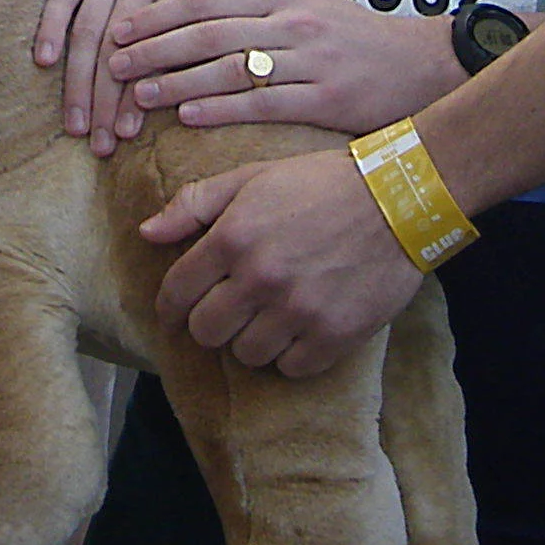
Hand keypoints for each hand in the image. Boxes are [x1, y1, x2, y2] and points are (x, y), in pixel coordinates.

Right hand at [34, 0, 229, 152]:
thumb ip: (226, 32)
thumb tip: (236, 93)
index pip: (158, 52)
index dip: (140, 95)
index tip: (128, 135)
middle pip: (118, 49)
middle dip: (105, 102)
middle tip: (98, 145)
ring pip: (88, 29)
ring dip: (78, 81)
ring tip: (75, 124)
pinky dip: (49, 26)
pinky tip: (43, 62)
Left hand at [106, 0, 457, 138]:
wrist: (425, 65)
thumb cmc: (359, 36)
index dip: (161, 12)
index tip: (122, 27)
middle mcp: (292, 24)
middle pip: (211, 31)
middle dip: (157, 46)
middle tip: (115, 62)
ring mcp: (310, 61)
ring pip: (231, 67)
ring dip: (179, 81)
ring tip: (139, 94)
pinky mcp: (326, 99)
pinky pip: (265, 103)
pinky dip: (222, 108)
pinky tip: (188, 117)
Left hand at [144, 147, 422, 377]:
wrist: (398, 198)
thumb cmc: (321, 183)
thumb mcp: (252, 177)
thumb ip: (194, 204)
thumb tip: (146, 232)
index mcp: (233, 237)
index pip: (177, 292)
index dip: (170, 307)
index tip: (176, 312)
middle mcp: (260, 278)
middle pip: (207, 332)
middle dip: (210, 323)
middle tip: (228, 312)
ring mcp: (297, 310)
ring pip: (247, 355)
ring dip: (251, 340)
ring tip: (268, 318)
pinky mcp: (333, 335)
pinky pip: (291, 368)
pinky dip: (291, 355)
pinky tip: (300, 330)